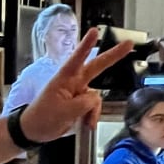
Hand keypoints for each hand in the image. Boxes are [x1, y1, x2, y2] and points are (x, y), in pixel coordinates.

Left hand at [20, 27, 132, 141]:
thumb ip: (84, 103)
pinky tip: (85, 124)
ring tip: (84, 122)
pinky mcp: (80, 104)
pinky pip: (93, 107)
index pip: (77, 58)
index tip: (94, 31)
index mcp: (64, 78)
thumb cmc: (42, 117)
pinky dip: (92, 116)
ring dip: (93, 111)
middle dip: (112, 56)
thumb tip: (96, 98)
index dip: (86, 45)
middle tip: (128, 44)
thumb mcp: (64, 111)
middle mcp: (73, 82)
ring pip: (96, 97)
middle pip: (96, 67)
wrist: (35, 131)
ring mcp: (78, 93)